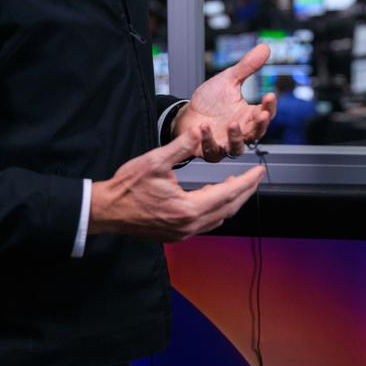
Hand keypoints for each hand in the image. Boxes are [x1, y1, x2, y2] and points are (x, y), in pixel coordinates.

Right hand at [89, 126, 264, 241]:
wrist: (106, 211)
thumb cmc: (127, 187)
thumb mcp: (155, 161)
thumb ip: (180, 147)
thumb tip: (199, 131)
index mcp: (187, 208)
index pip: (228, 193)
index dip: (248, 181)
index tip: (260, 170)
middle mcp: (189, 225)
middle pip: (229, 208)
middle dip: (246, 191)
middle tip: (257, 176)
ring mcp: (183, 232)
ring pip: (219, 217)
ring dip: (232, 200)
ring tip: (239, 183)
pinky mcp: (176, 233)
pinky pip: (206, 221)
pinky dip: (216, 207)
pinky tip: (214, 194)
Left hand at [175, 43, 277, 161]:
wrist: (187, 114)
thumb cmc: (210, 100)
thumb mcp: (229, 80)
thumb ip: (247, 67)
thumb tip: (265, 48)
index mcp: (248, 116)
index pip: (265, 113)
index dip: (269, 106)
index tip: (270, 95)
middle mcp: (240, 132)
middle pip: (256, 133)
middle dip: (260, 125)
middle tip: (261, 114)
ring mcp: (225, 143)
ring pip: (237, 148)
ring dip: (236, 137)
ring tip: (233, 124)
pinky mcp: (209, 151)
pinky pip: (212, 151)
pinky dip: (208, 140)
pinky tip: (203, 126)